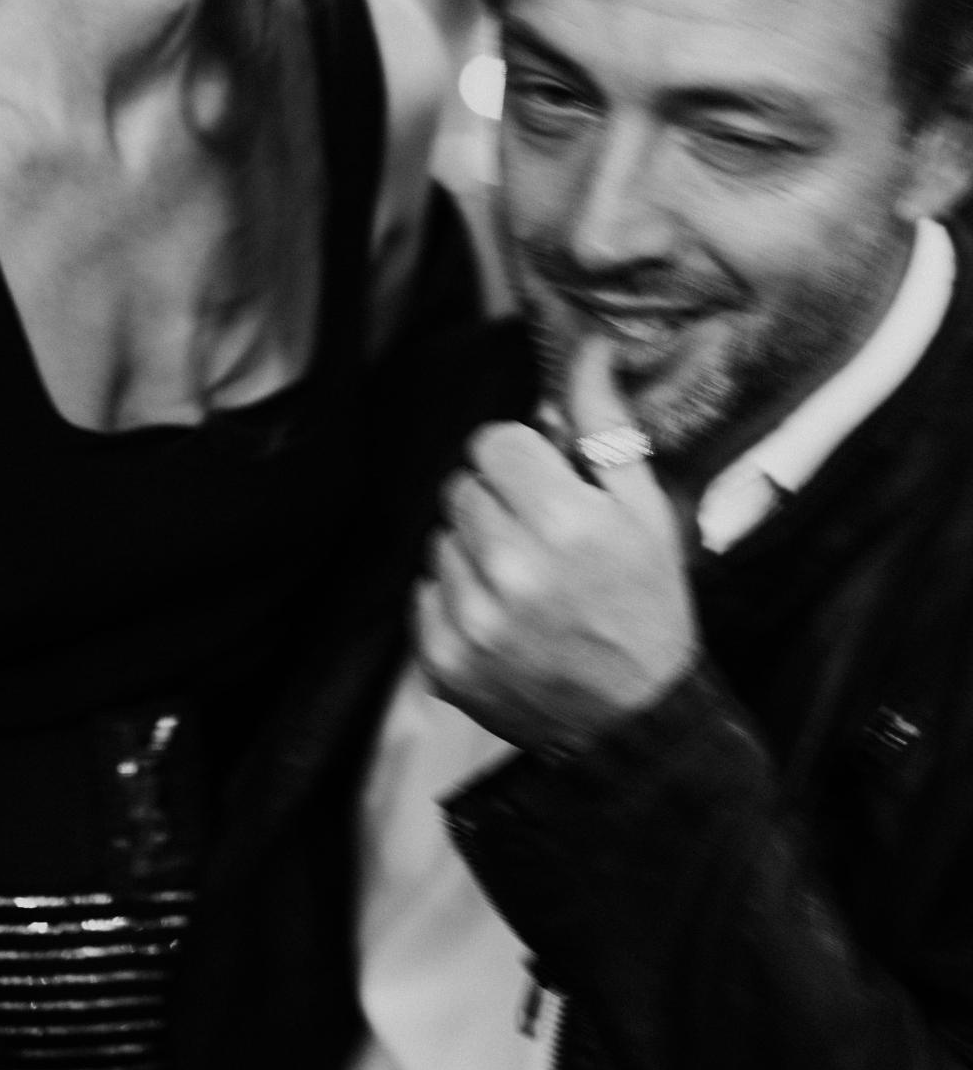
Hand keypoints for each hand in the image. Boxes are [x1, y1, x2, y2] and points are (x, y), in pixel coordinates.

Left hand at [414, 336, 696, 753]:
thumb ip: (606, 427)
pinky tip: (501, 617)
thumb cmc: (646, 604)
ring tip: (523, 582)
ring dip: (473, 550)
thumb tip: (587, 349)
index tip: (545, 484)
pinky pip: (422, 593)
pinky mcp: (444, 661)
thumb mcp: (645, 511)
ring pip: (439, 538)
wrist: (633, 719)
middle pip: (461, 487)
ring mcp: (472, 621)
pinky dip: (454, 599)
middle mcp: (510, 570)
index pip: (492, 443)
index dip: (520, 458)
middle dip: (497, 501)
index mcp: (564, 523)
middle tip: (539, 537)